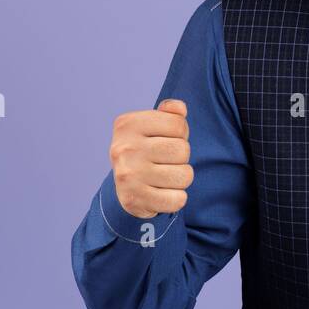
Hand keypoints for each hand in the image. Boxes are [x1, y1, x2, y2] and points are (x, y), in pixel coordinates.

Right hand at [108, 98, 193, 218]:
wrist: (126, 186)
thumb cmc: (146, 149)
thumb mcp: (153, 126)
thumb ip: (169, 113)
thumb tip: (180, 108)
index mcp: (128, 124)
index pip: (179, 125)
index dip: (180, 134)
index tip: (166, 140)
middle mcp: (124, 148)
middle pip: (182, 150)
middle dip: (181, 157)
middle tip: (166, 161)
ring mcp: (128, 175)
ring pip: (184, 176)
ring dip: (181, 178)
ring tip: (165, 177)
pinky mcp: (134, 200)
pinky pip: (178, 200)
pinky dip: (177, 199)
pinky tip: (163, 194)